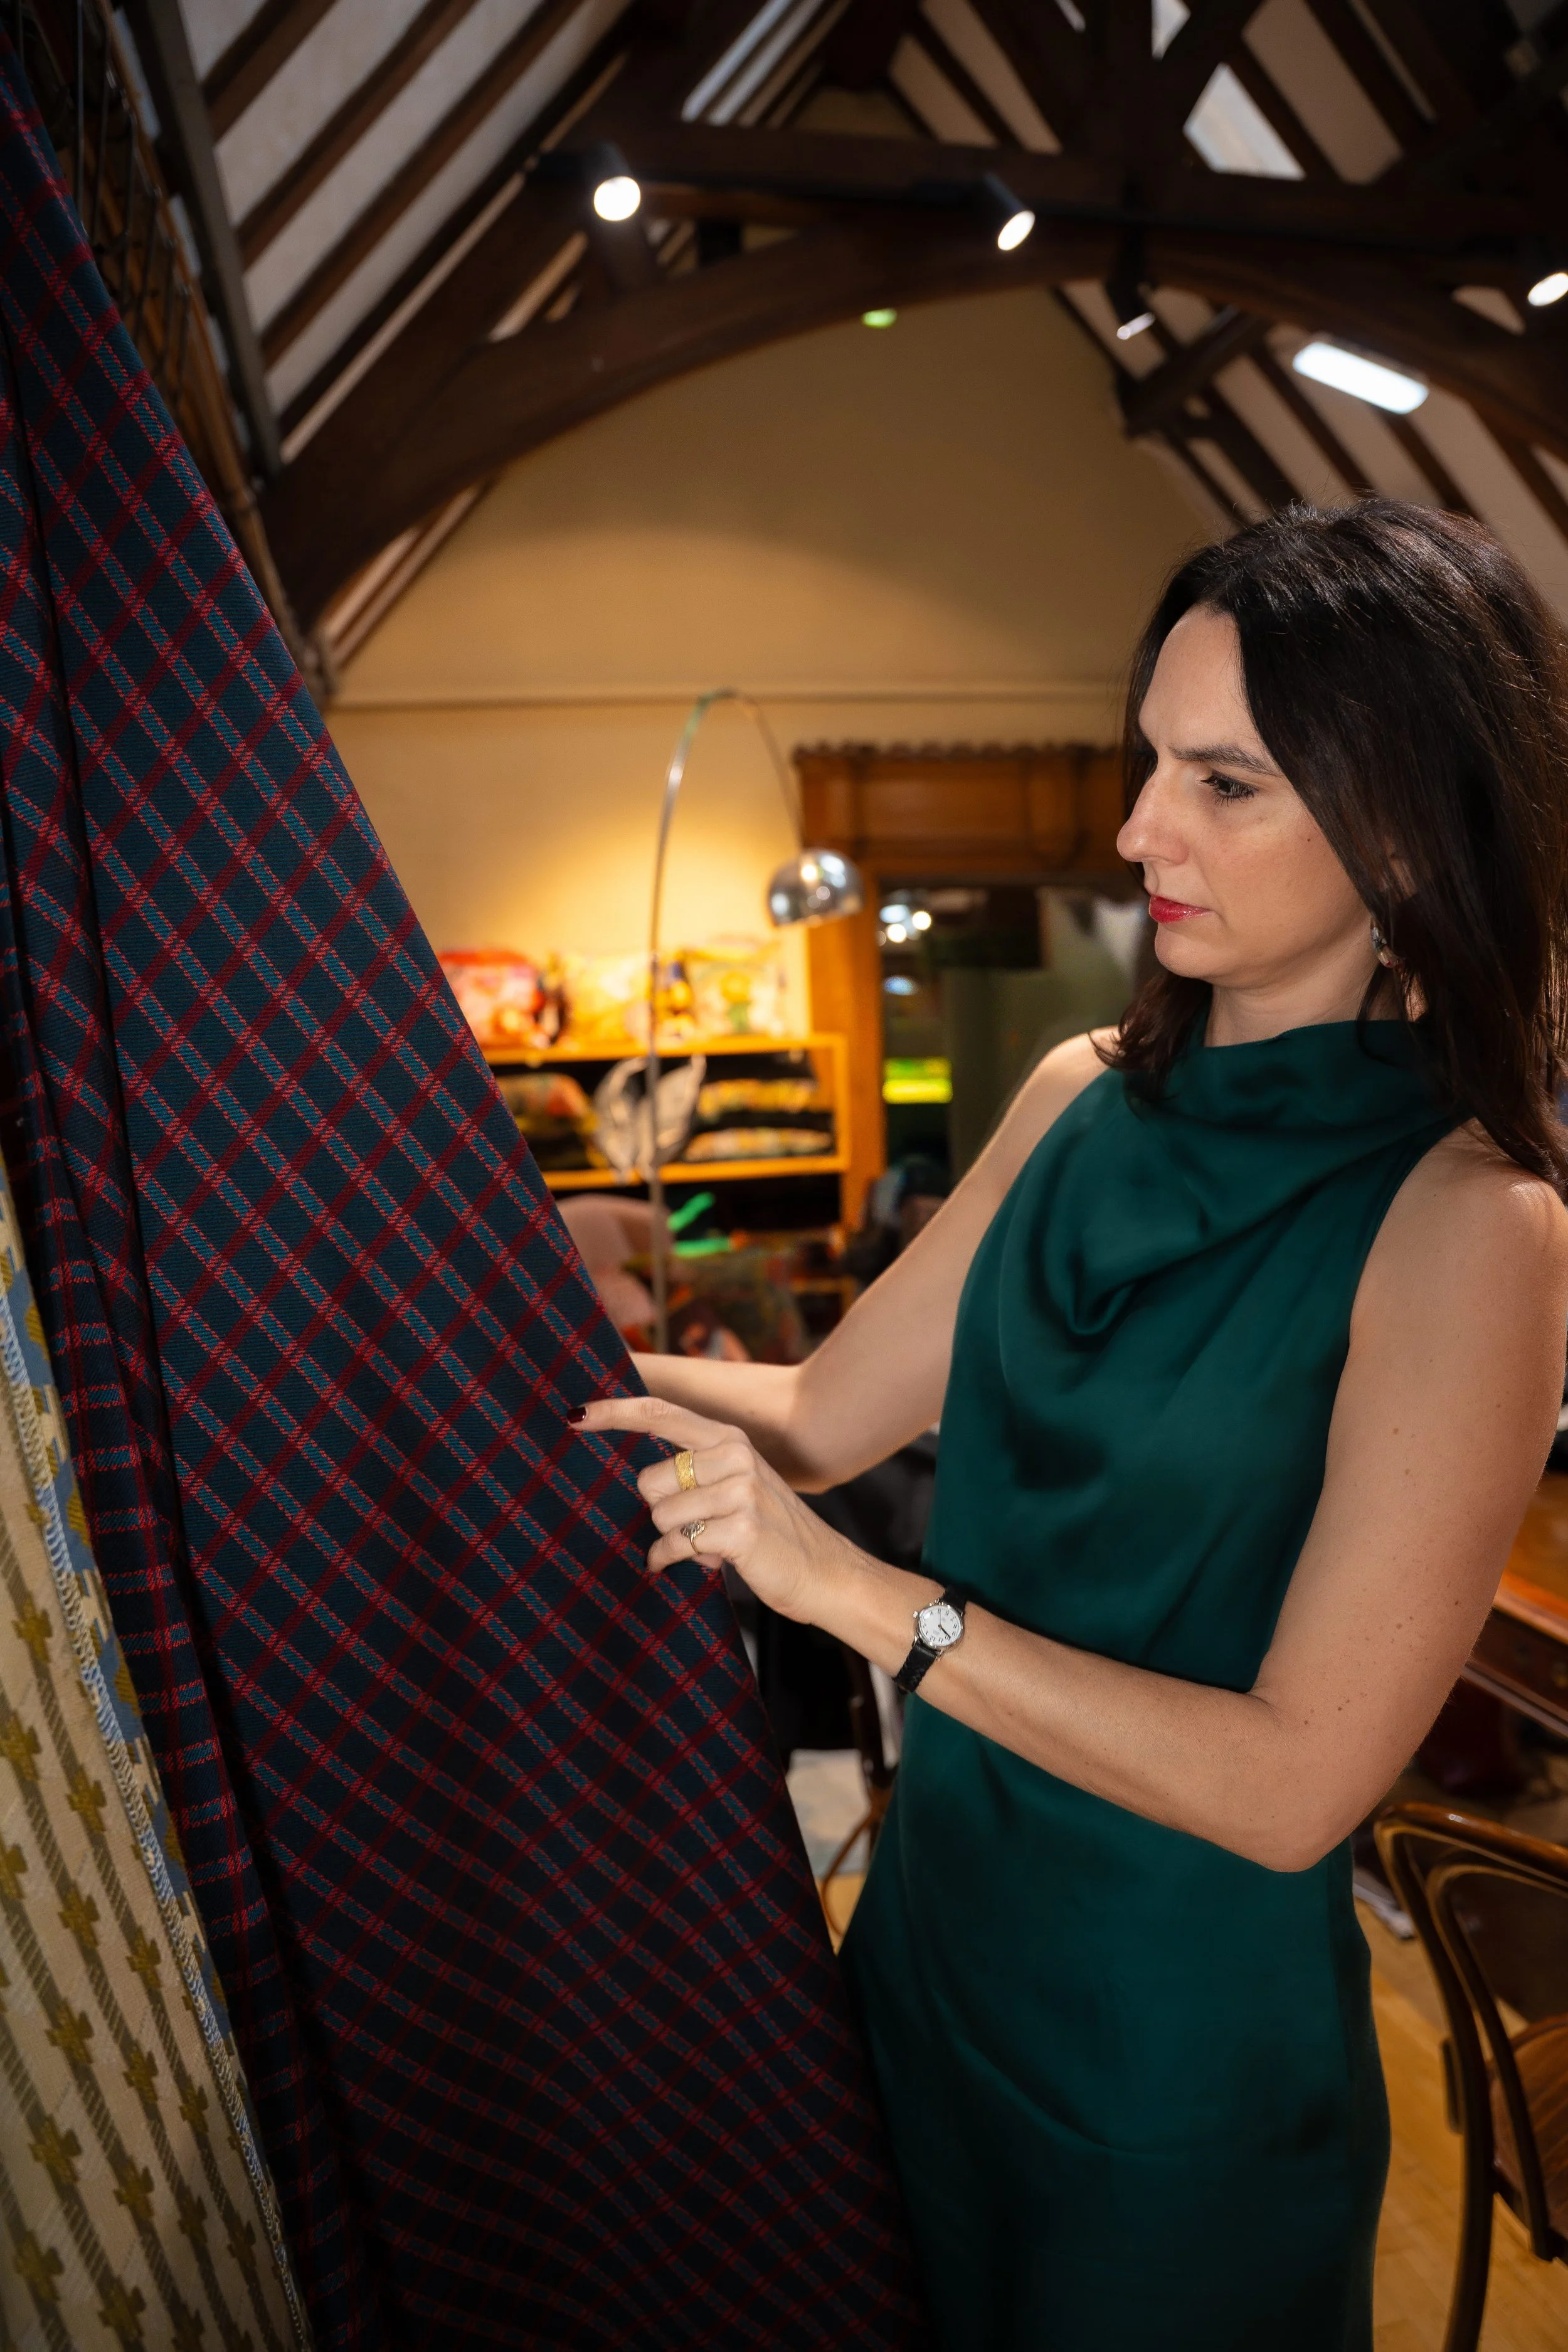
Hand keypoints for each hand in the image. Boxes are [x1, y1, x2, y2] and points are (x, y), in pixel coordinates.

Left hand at [569, 1395, 852, 1621]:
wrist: (826, 1573)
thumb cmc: (771, 1533)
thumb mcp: (737, 1486)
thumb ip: (694, 1471)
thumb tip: (634, 1477)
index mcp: (728, 1439)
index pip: (660, 1415)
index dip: (614, 1413)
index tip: (575, 1416)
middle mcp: (734, 1456)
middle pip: (648, 1479)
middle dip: (658, 1511)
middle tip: (692, 1525)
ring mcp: (739, 1491)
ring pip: (659, 1515)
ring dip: (671, 1539)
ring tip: (706, 1544)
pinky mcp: (741, 1528)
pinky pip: (675, 1545)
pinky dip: (674, 1561)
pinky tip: (705, 1562)